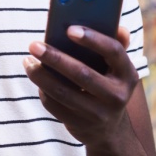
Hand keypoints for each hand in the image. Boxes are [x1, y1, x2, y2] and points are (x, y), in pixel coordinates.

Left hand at [23, 26, 137, 148]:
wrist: (109, 129)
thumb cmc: (106, 84)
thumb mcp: (115, 67)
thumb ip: (115, 45)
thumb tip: (117, 26)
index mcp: (127, 74)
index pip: (114, 52)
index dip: (93, 39)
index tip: (69, 29)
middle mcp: (117, 95)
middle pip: (83, 74)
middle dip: (55, 58)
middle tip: (34, 45)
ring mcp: (100, 114)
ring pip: (64, 92)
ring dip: (41, 75)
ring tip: (28, 61)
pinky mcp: (81, 126)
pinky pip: (55, 106)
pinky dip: (42, 91)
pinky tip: (36, 78)